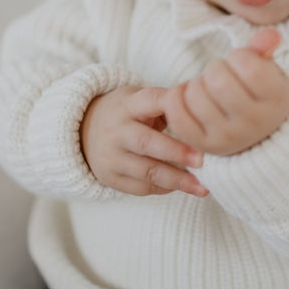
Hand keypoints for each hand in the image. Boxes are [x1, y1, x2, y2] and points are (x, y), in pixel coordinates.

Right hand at [80, 85, 208, 196]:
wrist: (84, 130)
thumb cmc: (127, 113)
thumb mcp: (139, 99)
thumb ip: (166, 104)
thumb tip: (204, 113)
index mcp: (127, 105)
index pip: (152, 101)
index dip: (174, 109)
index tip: (199, 120)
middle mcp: (116, 131)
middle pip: (147, 143)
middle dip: (177, 152)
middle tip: (202, 161)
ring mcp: (111, 156)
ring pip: (147, 171)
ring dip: (177, 180)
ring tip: (202, 187)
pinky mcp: (109, 177)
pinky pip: (141, 187)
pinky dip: (164, 188)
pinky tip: (182, 187)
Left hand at [162, 28, 288, 155]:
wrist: (257, 134)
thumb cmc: (259, 93)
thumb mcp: (267, 70)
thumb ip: (264, 50)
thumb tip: (271, 34)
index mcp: (276, 101)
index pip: (249, 67)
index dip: (239, 57)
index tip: (242, 64)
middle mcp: (254, 123)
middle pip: (217, 80)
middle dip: (215, 69)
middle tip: (221, 75)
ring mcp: (227, 137)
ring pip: (195, 95)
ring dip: (196, 84)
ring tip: (208, 89)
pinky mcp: (203, 145)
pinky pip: (177, 116)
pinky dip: (176, 98)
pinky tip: (187, 94)